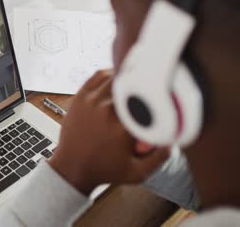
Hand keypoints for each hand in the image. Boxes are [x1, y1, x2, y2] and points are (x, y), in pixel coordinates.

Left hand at [49, 69, 169, 194]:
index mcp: (122, 128)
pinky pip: (98, 76)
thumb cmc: (103, 170)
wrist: (72, 168)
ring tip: (135, 84)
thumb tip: (175, 136)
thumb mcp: (137, 173)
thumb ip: (160, 157)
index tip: (163, 97)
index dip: (158, 96)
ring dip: (128, 78)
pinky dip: (110, 73)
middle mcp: (106, 111)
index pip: (148, 100)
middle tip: (150, 89)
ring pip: (116, 76)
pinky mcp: (80, 97)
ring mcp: (91, 102)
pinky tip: (118, 79)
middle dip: (144, 86)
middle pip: (133, 84)